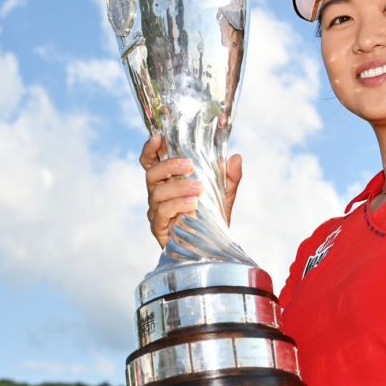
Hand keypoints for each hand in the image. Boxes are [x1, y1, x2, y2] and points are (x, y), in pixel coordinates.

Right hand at [139, 134, 242, 248]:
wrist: (211, 248)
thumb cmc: (211, 218)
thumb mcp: (224, 195)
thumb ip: (229, 177)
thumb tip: (235, 158)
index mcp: (168, 181)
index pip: (151, 162)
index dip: (150, 149)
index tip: (159, 137)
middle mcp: (158, 194)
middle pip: (151, 174)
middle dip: (168, 166)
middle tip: (189, 165)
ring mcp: (156, 212)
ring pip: (157, 193)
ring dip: (178, 187)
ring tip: (198, 188)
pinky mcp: (159, 228)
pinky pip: (163, 213)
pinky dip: (177, 206)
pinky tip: (193, 205)